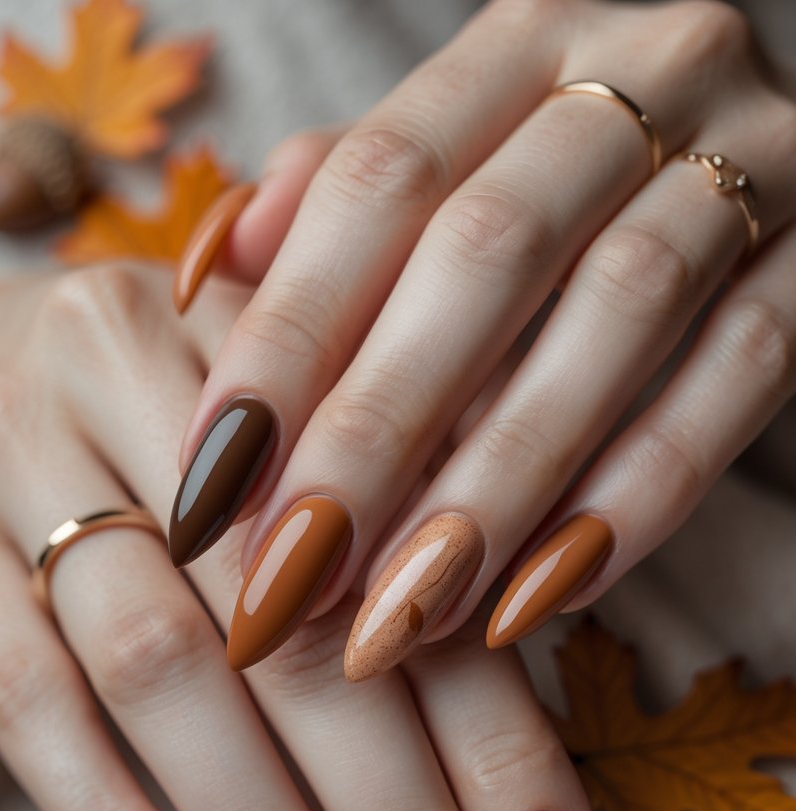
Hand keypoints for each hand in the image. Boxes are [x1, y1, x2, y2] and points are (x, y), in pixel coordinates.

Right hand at [0, 264, 618, 810]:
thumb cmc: (193, 436)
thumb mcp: (313, 462)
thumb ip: (408, 568)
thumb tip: (516, 807)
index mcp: (292, 350)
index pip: (426, 577)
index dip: (504, 754)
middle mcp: (156, 378)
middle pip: (302, 636)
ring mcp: (27, 458)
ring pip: (166, 683)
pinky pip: (29, 709)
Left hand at [173, 0, 795, 679]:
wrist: (765, 159)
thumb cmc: (570, 186)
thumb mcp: (455, 162)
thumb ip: (333, 201)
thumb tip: (210, 268)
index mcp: (520, 44)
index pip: (375, 182)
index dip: (284, 342)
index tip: (209, 491)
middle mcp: (642, 71)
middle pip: (484, 253)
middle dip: (376, 433)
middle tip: (292, 581)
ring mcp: (756, 158)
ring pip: (617, 316)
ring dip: (498, 483)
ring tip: (405, 614)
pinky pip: (739, 377)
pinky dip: (639, 495)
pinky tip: (542, 597)